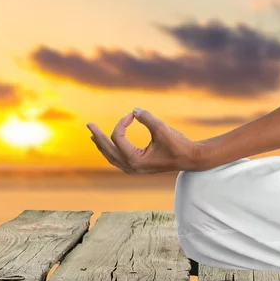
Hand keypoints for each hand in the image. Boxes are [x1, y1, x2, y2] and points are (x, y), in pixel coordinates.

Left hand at [86, 108, 201, 173]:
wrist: (191, 158)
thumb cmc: (178, 144)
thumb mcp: (162, 129)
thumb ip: (147, 118)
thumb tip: (133, 110)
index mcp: (135, 159)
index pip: (117, 138)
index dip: (122, 122)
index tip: (132, 115)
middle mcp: (132, 167)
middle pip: (108, 150)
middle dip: (98, 136)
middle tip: (89, 125)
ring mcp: (134, 169)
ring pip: (111, 157)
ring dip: (102, 146)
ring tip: (94, 136)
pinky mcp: (138, 168)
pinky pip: (118, 160)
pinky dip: (111, 152)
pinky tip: (109, 146)